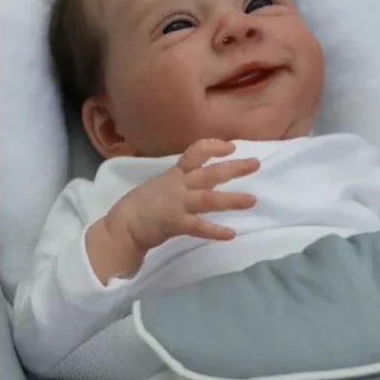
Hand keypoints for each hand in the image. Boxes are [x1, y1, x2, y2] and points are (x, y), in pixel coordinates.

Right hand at [109, 139, 259, 252]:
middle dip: (233, 168)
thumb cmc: (144, 204)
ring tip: (252, 200)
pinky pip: (198, 227)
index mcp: (175, 174)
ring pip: (208, 198)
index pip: (195, 153)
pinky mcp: (175, 223)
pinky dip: (215, 231)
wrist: (124, 225)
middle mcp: (179, 185)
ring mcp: (178, 203)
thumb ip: (184, 179)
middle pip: (210, 173)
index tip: (232, 146)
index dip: (213, 147)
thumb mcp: (164, 184)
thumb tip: (207, 177)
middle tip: (256, 164)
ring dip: (231, 199)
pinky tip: (231, 234)